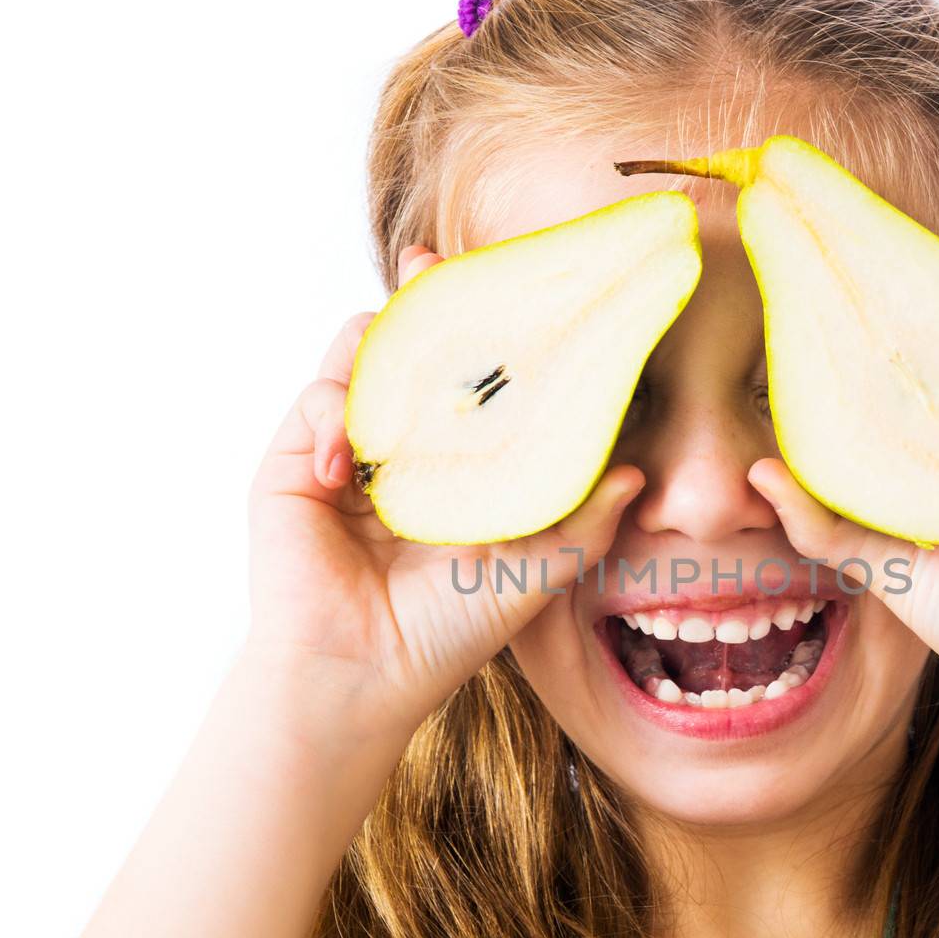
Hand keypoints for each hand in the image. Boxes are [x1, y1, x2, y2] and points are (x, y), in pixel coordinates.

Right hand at [245, 245, 644, 729]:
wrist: (362, 676)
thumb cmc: (448, 632)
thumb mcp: (533, 572)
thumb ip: (584, 521)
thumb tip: (642, 473)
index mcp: (462, 463)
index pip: (478, 377)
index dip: (492, 329)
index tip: (519, 286)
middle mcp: (409, 446)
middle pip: (418, 346)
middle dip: (426, 298)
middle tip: (437, 261)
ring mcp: (350, 449)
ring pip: (364, 357)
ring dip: (384, 344)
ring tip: (404, 354)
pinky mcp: (296, 463)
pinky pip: (318, 401)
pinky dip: (334, 409)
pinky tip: (351, 460)